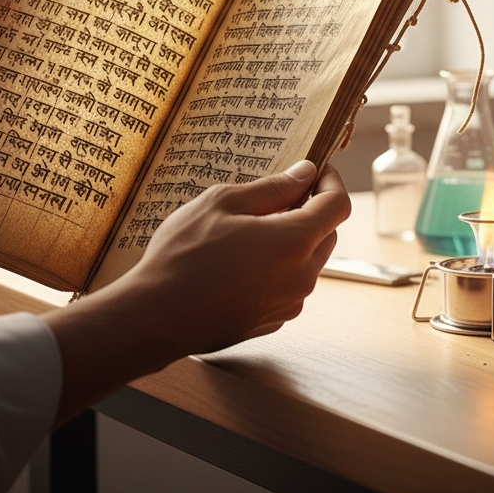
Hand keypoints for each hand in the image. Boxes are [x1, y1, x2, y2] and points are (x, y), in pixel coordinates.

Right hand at [43, 161, 350, 424]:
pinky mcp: (273, 321)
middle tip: (276, 197)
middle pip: (327, 234)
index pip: (339, 205)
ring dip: (293, 242)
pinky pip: (289, 286)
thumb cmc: (184, 254)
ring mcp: (289, 304)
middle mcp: (303, 277)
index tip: (316, 170)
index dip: (331, 182)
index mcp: (296, 242)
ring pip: (309, 262)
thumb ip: (274, 187)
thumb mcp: (224, 202)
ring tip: (250, 232)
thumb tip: (306, 173)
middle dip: (312, 211)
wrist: (154, 317)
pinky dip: (279, 269)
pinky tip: (242, 264)